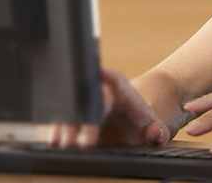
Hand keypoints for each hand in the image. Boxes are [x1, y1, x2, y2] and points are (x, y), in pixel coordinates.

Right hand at [50, 67, 170, 148]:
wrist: (133, 129)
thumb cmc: (143, 125)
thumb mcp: (154, 128)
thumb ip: (157, 131)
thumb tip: (156, 133)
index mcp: (123, 94)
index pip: (117, 80)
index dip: (109, 76)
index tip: (100, 71)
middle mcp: (103, 98)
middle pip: (92, 101)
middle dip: (87, 117)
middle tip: (87, 138)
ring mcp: (88, 109)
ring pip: (75, 112)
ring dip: (68, 125)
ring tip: (64, 140)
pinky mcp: (77, 123)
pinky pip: (65, 123)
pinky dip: (59, 130)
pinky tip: (54, 140)